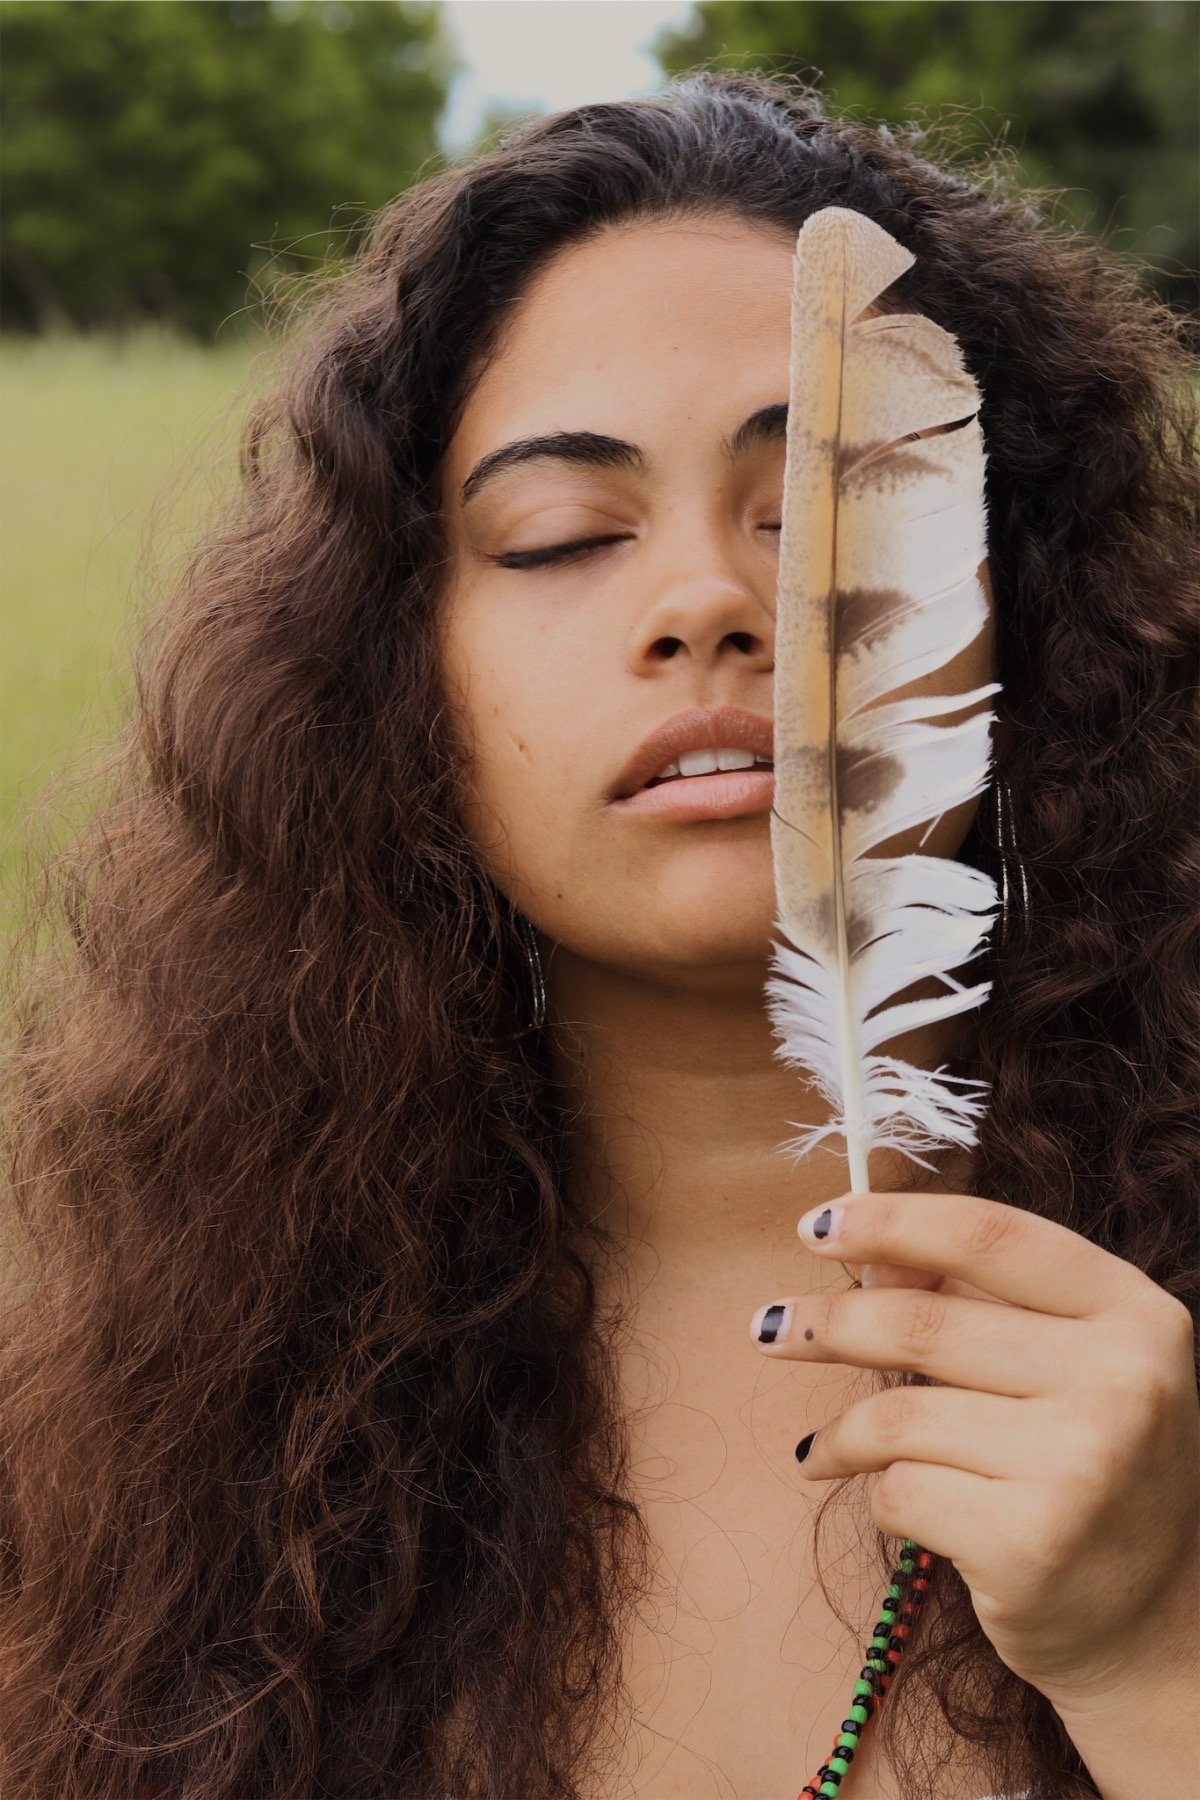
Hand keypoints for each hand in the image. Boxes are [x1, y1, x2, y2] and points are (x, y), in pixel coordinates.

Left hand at [748, 1188, 1199, 1708]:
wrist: (1157, 1627)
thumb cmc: (1091, 1469)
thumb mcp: (1069, 1364)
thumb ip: (980, 1299)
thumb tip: (869, 1254)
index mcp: (1136, 1313)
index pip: (990, 1234)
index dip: (891, 1221)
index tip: (816, 1224)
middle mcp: (1123, 1381)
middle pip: (925, 1322)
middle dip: (828, 1322)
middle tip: (769, 1328)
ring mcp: (1082, 1465)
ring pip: (899, 1416)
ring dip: (841, 1432)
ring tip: (823, 1448)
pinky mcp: (1030, 1544)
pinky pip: (900, 1491)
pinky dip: (875, 1494)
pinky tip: (889, 1504)